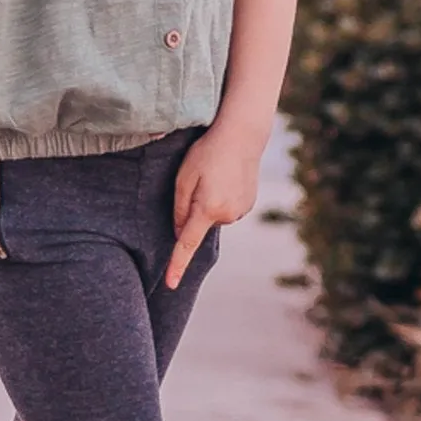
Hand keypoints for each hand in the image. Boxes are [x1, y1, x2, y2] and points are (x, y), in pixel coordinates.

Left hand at [165, 121, 265, 289]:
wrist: (243, 135)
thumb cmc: (208, 152)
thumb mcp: (184, 177)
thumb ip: (179, 208)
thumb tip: (179, 232)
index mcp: (207, 209)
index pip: (187, 244)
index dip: (177, 265)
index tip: (171, 284)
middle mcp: (227, 215)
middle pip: (199, 223)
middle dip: (194, 208)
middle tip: (200, 178)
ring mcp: (240, 212)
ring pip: (213, 216)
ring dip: (209, 201)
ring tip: (216, 174)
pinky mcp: (249, 205)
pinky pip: (226, 208)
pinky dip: (222, 197)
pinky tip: (227, 177)